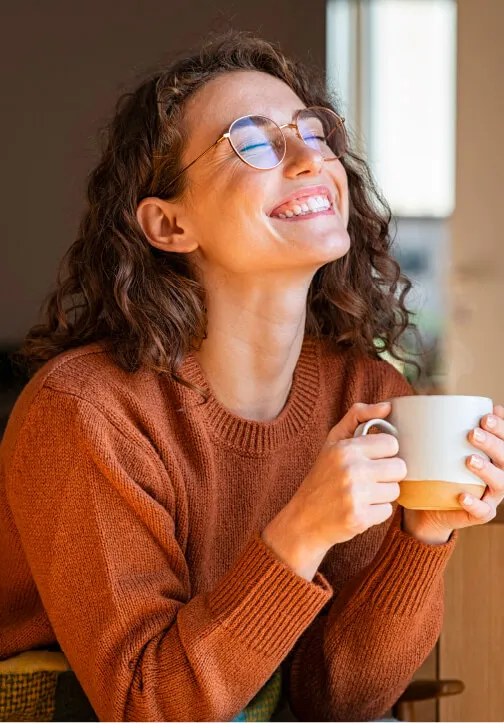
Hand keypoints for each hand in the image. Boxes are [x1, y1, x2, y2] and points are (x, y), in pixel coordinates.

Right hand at [262, 402, 406, 579]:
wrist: (303, 519)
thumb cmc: (322, 477)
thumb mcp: (333, 442)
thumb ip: (358, 417)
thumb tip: (387, 406)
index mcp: (346, 448)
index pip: (392, 444)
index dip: (384, 453)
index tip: (372, 459)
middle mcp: (351, 470)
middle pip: (399, 468)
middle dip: (387, 474)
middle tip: (369, 479)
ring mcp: (356, 495)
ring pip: (395, 491)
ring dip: (382, 494)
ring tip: (362, 494)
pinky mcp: (360, 518)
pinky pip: (387, 511)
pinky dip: (376, 512)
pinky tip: (359, 509)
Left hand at [403, 404, 503, 544]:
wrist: (427, 508)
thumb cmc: (434, 471)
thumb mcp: (434, 448)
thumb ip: (432, 429)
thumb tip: (413, 404)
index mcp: (491, 455)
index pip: (503, 438)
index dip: (501, 427)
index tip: (486, 416)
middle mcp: (496, 473)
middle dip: (492, 443)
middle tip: (472, 434)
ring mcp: (490, 495)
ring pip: (500, 483)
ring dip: (487, 470)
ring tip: (469, 460)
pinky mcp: (479, 514)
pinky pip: (482, 511)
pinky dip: (475, 504)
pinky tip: (462, 495)